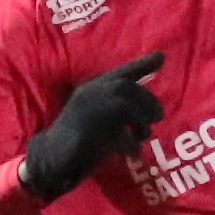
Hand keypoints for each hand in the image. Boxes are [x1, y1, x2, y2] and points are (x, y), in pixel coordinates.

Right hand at [22, 51, 163, 202]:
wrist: (52, 158)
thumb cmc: (79, 141)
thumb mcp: (103, 119)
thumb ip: (123, 110)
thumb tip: (156, 109)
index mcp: (91, 89)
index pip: (120, 73)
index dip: (141, 65)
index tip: (161, 56)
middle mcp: (89, 94)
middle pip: (126, 87)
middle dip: (148, 101)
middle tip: (158, 116)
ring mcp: (87, 110)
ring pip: (125, 106)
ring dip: (141, 122)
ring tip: (143, 135)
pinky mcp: (88, 130)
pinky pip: (120, 133)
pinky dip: (131, 143)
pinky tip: (132, 152)